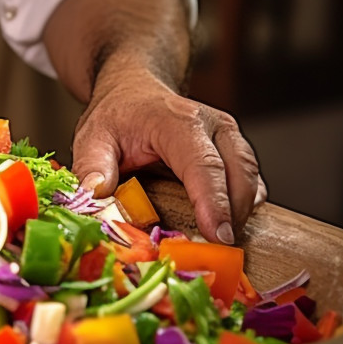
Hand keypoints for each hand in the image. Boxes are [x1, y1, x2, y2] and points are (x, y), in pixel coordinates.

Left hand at [70, 64, 265, 244]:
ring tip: (213, 241)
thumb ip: (92, 166)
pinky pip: (250, 183)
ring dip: (238, 214)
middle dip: (231, 216)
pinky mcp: (236, 149)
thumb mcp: (93, 137)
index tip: (218, 237)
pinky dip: (240, 206)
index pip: (203, 165)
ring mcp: (230, 136)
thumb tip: (95, 196)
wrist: (134, 91)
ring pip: (250, 180)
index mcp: (178, 122)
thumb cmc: (117, 116)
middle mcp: (213, 125)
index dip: (214, 203)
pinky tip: (218, 224)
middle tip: (214, 252)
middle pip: (237, 175)